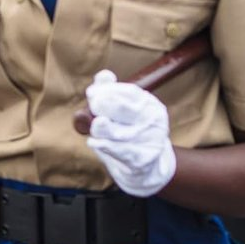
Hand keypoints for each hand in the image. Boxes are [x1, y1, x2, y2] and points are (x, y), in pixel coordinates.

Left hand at [83, 70, 175, 197]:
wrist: (147, 168)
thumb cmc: (127, 134)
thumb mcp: (120, 113)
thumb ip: (109, 93)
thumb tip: (103, 76)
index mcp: (150, 105)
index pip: (130, 92)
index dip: (109, 90)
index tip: (91, 92)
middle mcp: (153, 122)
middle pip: (127, 110)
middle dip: (107, 105)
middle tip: (93, 104)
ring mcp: (150, 142)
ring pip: (121, 133)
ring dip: (103, 128)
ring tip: (95, 125)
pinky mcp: (142, 161)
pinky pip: (122, 152)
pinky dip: (106, 146)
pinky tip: (93, 142)